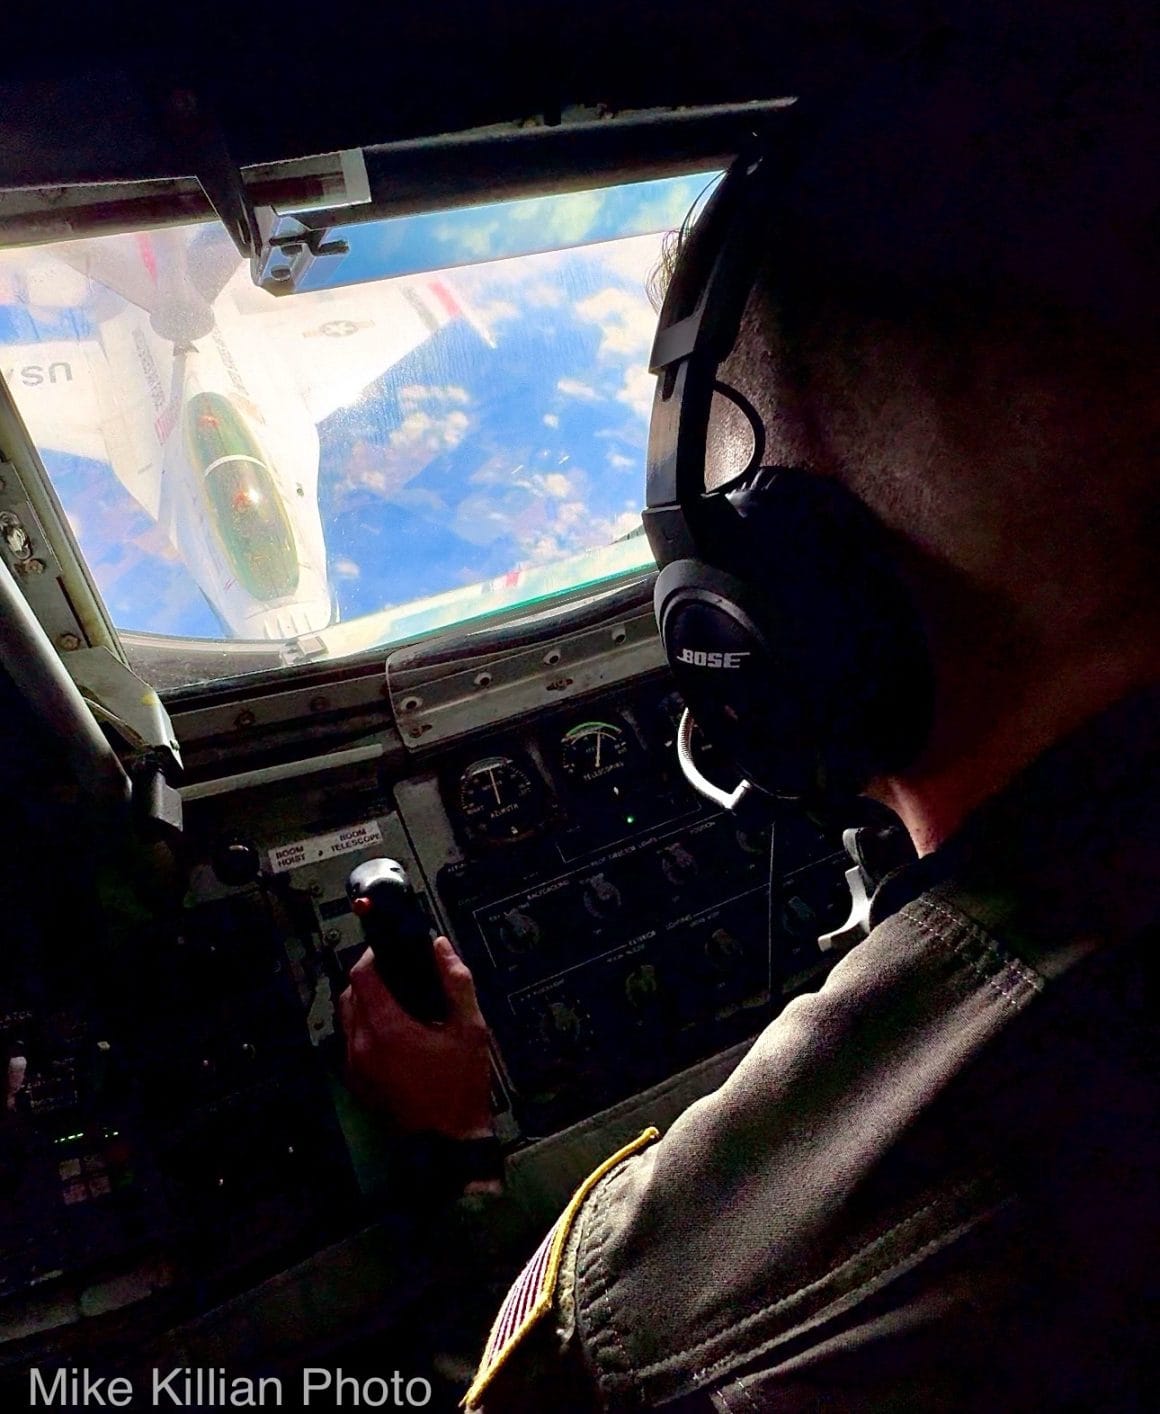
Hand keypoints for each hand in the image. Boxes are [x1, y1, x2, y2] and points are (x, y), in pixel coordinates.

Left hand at [338, 937, 493, 1140]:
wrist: (448, 1142)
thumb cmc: (461, 1085)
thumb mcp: (470, 1029)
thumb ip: (455, 983)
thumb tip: (440, 948)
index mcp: (386, 1028)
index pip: (362, 975)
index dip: (374, 955)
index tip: (392, 950)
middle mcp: (361, 1044)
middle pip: (349, 993)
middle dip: (370, 977)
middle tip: (398, 975)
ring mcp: (353, 1065)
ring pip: (346, 1016)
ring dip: (363, 1001)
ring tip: (395, 1001)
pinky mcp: (354, 1081)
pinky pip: (349, 1040)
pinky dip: (362, 1026)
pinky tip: (390, 1031)